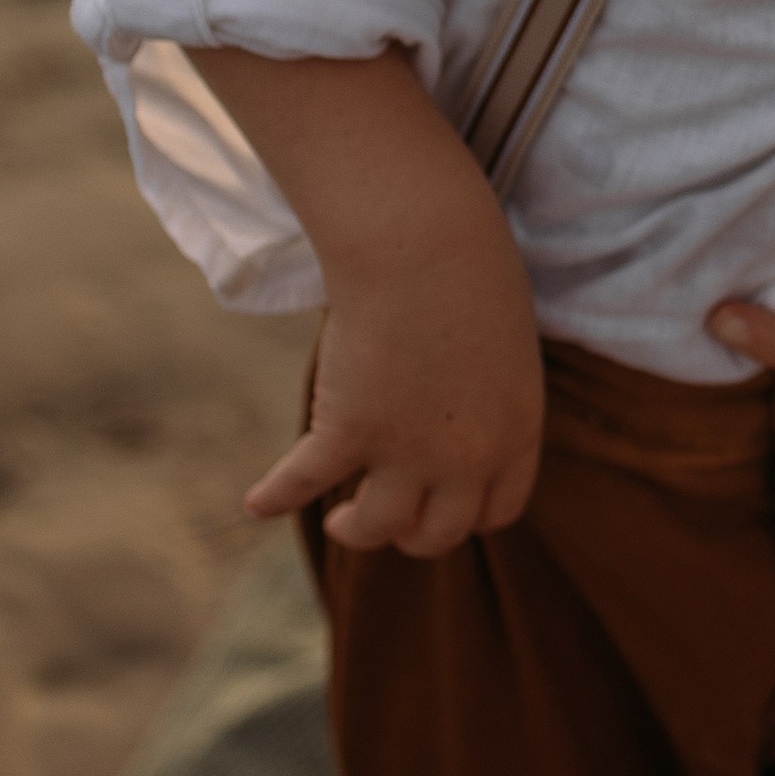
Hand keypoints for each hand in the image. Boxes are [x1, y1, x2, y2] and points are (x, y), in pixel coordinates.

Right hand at [246, 213, 544, 556]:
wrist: (424, 242)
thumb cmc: (470, 270)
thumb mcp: (506, 346)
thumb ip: (490, 393)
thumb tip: (464, 410)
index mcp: (516, 432)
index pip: (499, 511)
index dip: (467, 515)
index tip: (443, 507)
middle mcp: (467, 458)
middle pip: (439, 533)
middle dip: (411, 533)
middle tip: (387, 513)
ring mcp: (407, 451)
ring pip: (376, 527)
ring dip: (355, 530)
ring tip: (340, 518)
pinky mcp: (350, 431)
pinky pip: (303, 481)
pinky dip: (275, 496)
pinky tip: (258, 504)